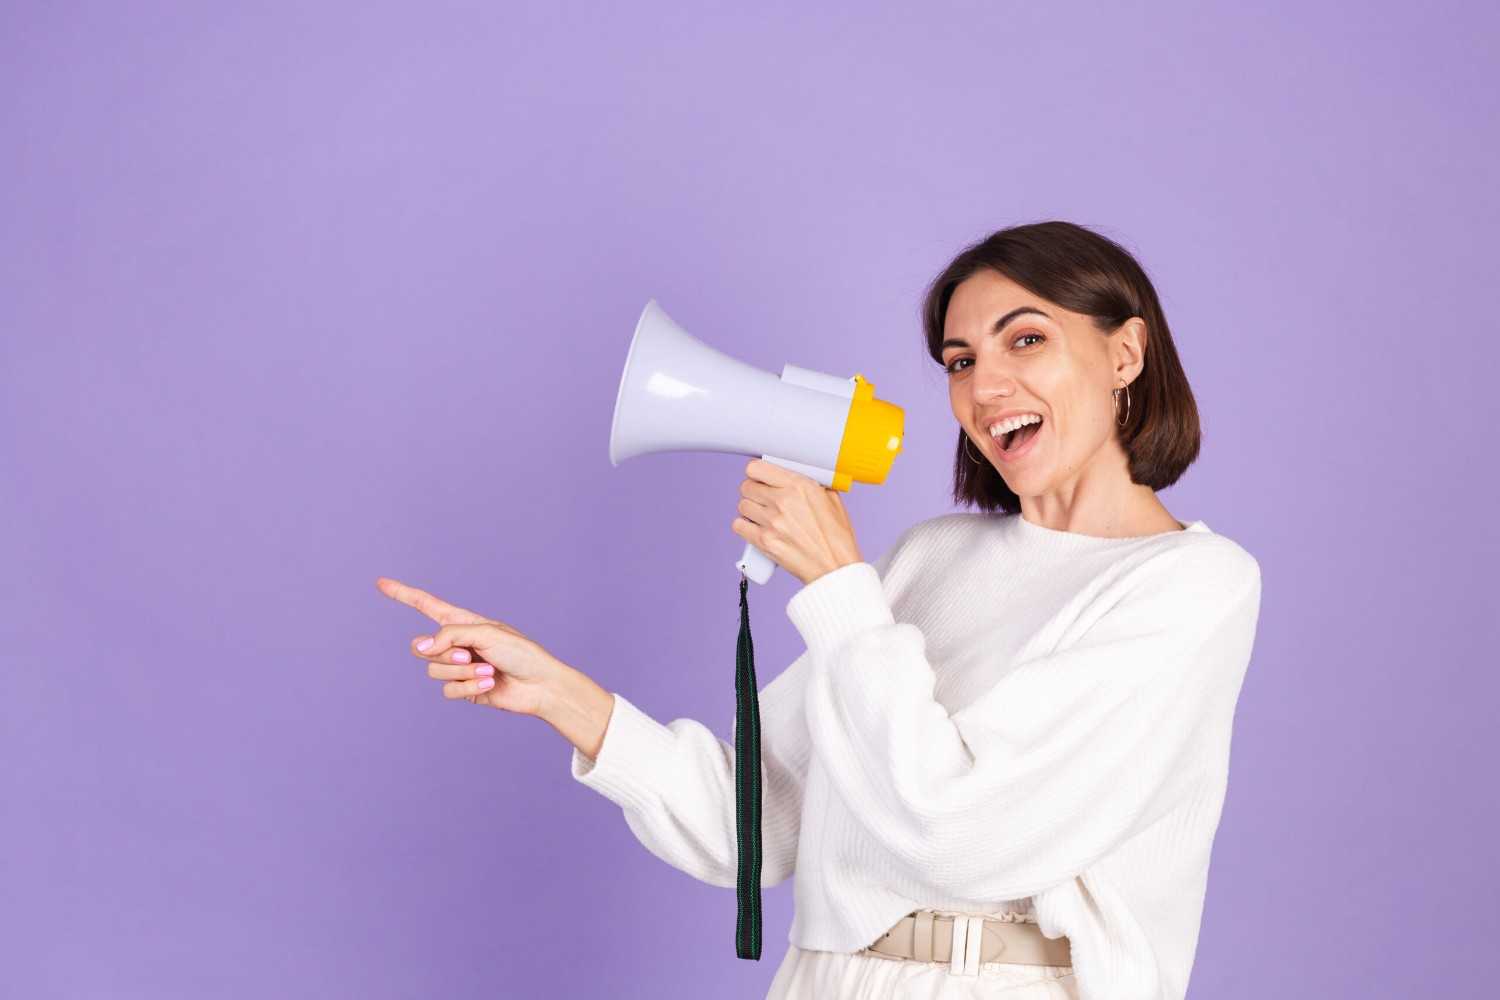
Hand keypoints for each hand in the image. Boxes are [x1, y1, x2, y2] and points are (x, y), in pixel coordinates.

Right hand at [375, 577, 566, 715]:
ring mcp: (459, 667)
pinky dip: (469, 689)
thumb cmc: (521, 652)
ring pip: (434, 671)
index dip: (403, 594)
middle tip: (468, 656)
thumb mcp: (486, 633)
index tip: (380, 583)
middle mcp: (457, 643)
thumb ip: (449, 635)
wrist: (539, 684)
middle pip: (420, 647)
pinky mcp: (464, 689)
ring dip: (462, 673)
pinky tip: (489, 685)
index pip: (426, 605)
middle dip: (443, 654)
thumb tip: (419, 647)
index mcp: (463, 622)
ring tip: (488, 671)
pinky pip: (448, 690)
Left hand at [731, 458, 863, 585]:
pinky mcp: (764, 541)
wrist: (834, 567)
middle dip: (753, 491)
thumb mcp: (832, 499)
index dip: (757, 472)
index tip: (761, 478)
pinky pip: (738, 525)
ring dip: (750, 508)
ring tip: (762, 515)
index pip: (757, 468)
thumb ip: (810, 483)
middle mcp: (783, 500)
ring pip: (742, 505)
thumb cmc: (836, 536)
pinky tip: (756, 527)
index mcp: (799, 485)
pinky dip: (744, 526)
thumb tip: (794, 474)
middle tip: (762, 498)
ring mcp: (771, 522)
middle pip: (746, 486)